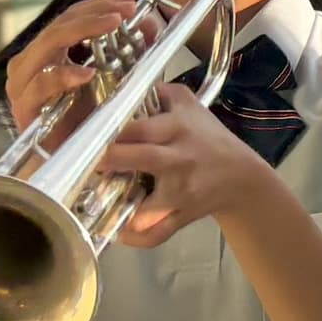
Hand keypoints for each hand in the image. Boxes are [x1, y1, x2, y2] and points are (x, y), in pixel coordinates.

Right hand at [2, 0, 143, 138]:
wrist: (69, 158)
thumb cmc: (87, 118)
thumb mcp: (115, 77)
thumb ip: (130, 50)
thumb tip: (151, 21)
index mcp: (50, 50)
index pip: (73, 15)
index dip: (102, 2)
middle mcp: (32, 60)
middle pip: (61, 23)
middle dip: (96, 12)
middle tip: (126, 9)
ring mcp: (24, 82)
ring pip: (48, 43)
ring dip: (82, 30)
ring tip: (113, 24)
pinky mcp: (24, 106)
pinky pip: (41, 84)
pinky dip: (65, 75)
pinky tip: (87, 72)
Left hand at [93, 82, 273, 245]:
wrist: (241, 177)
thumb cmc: (209, 139)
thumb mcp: (193, 108)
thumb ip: (163, 93)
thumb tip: (129, 83)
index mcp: (178, 129)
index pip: (140, 126)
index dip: (109, 131)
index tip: (83, 136)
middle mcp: (179, 159)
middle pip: (140, 157)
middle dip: (108, 161)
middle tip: (80, 164)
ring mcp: (181, 192)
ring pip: (148, 206)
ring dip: (119, 210)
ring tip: (94, 205)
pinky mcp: (182, 216)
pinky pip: (156, 233)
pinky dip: (135, 237)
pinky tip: (117, 232)